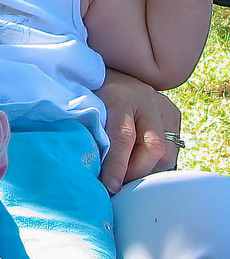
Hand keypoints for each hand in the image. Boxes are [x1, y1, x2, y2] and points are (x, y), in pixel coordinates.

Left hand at [98, 68, 181, 193]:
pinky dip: (156, 161)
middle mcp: (146, 100)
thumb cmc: (92, 93)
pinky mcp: (172, 114)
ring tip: (129, 172)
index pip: (123, 136)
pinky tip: (141, 162)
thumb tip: (91, 173)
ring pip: (167, 153)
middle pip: (154, 148)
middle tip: (120, 183)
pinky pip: (172, 148)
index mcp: (120, 96)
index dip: (117, 165)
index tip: (110, 187)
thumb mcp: (87, 110)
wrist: (108, 71)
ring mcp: (163, 106)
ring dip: (148, 169)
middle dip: (137, 171)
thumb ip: (92, 135)